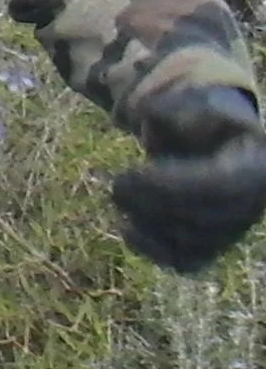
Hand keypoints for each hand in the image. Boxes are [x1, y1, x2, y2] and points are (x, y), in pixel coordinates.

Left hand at [114, 85, 265, 274]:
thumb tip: (145, 111)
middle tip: (116, 186)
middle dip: (152, 204)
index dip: (171, 185)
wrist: (211, 149)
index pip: (218, 186)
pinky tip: (127, 230)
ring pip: (193, 242)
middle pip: (203, 217)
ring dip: (149, 224)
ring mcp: (234, 230)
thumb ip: (170, 108)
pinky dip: (155, 251)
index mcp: (255, 166)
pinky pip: (187, 262)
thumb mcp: (190, 106)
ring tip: (120, 200)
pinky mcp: (213, 248)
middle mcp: (252, 205)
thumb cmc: (199, 125)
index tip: (130, 174)